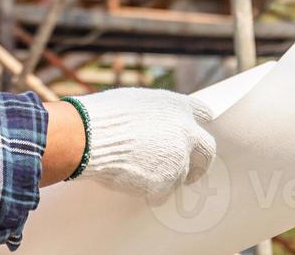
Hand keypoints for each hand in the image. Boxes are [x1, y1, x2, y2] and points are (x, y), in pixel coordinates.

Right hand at [68, 88, 215, 196]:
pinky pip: (163, 192)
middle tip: (192, 173)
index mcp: (176, 106)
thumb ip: (157, 114)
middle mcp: (184, 132)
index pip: (203, 113)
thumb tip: (160, 125)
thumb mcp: (134, 102)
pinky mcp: (165, 183)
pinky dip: (151, 189)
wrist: (87, 138)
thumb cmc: (104, 116)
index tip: (195, 134)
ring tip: (138, 169)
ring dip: (167, 175)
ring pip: (181, 174)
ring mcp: (177, 159)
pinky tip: (132, 178)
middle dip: (201, 163)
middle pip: (207, 150)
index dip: (199, 124)